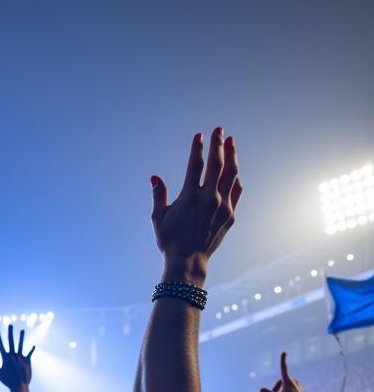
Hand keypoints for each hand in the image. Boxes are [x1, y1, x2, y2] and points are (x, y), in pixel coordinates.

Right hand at [0, 325, 33, 391]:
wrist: (19, 386)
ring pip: (21, 345)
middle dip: (10, 332)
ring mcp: (21, 357)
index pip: (0, 344)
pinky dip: (31, 350)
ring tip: (22, 330)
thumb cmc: (7, 381)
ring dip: (21, 337)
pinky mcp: (28, 361)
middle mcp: (13, 355)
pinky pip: (29, 353)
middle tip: (10, 325)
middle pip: (11, 341)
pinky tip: (33, 346)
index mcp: (5, 357)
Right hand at [151, 128, 242, 286]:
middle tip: (219, 130)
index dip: (198, 148)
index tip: (199, 136)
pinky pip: (236, 190)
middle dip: (218, 144)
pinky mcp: (230, 215)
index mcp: (189, 198)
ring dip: (232, 156)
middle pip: (217, 164)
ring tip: (230, 143)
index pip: (196, 165)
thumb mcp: (158, 218)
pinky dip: (235, 178)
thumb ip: (158, 195)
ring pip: (231, 175)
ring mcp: (222, 206)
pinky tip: (234, 170)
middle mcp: (209, 199)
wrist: (188, 262)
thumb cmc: (169, 240)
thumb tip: (155, 177)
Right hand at [259, 352, 318, 391]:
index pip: (283, 369)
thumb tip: (260, 389)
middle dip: (276, 387)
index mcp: (288, 382)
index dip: (283, 360)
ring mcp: (296, 386)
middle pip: (281, 380)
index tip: (284, 352)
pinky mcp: (298, 390)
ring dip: (280, 390)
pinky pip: (288, 389)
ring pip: (284, 385)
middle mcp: (293, 382)